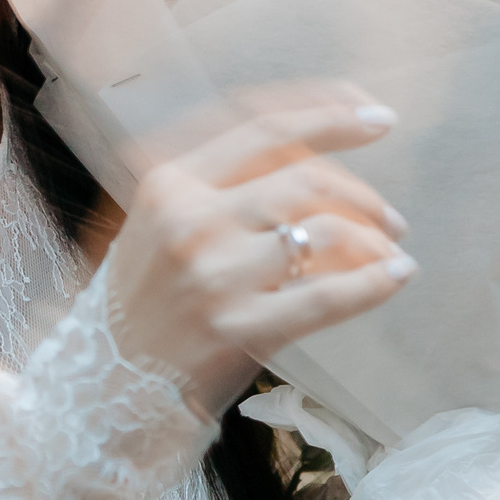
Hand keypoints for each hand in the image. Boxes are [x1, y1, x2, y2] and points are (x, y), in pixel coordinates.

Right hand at [101, 85, 415, 415]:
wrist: (103, 383)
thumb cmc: (141, 299)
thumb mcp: (158, 221)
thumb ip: (219, 183)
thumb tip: (313, 155)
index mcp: (169, 181)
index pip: (264, 129)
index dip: (330, 116)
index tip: (376, 117)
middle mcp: (189, 219)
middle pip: (304, 178)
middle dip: (362, 193)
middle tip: (391, 218)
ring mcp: (213, 275)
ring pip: (323, 231)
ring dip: (373, 238)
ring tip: (390, 252)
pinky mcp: (237, 329)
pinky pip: (327, 296)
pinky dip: (374, 283)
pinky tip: (396, 276)